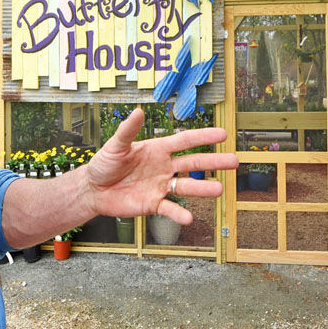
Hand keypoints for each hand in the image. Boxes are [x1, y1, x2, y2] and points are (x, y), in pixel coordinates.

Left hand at [80, 107, 237, 223]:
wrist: (93, 190)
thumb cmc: (103, 164)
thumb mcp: (115, 146)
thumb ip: (128, 130)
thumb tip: (138, 111)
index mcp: (158, 149)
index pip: (185, 141)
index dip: (203, 136)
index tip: (223, 134)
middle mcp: (164, 167)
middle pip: (194, 163)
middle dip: (214, 161)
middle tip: (234, 161)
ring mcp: (161, 186)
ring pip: (187, 186)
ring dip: (203, 188)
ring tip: (220, 190)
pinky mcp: (153, 204)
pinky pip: (170, 208)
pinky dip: (179, 213)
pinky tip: (189, 217)